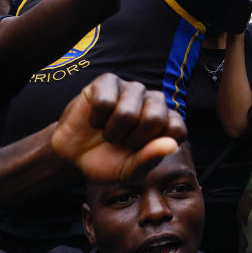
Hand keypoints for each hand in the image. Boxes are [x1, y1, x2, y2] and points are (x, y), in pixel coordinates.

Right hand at [50, 74, 186, 182]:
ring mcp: (133, 89)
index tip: (138, 152)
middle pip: (154, 119)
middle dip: (132, 140)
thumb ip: (150, 159)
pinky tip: (96, 120)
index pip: (177, 130)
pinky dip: (96, 120)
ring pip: (127, 112)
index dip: (153, 148)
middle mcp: (154, 101)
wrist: (74, 154)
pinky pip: (104, 102)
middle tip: (121, 142)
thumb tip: (171, 145)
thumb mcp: (129, 171)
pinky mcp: (109, 81)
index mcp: (167, 122)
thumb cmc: (107, 161)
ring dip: (112, 132)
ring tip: (108, 132)